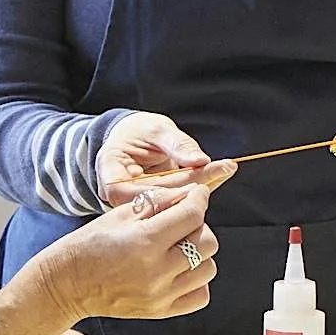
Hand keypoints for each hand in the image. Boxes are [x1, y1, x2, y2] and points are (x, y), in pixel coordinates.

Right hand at [34, 182, 218, 322]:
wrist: (67, 284)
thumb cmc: (90, 245)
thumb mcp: (122, 213)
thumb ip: (161, 202)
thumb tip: (191, 195)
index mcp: (145, 241)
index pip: (193, 215)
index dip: (198, 199)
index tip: (196, 196)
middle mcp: (156, 271)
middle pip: (208, 242)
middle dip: (198, 227)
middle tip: (180, 224)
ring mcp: (160, 295)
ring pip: (208, 268)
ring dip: (199, 254)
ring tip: (177, 249)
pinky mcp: (160, 311)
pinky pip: (200, 295)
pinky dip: (196, 281)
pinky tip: (178, 271)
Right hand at [97, 113, 234, 205]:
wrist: (136, 136)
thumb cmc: (139, 131)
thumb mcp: (155, 129)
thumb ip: (176, 144)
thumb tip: (199, 160)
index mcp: (110, 175)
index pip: (131, 193)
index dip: (163, 191)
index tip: (194, 182)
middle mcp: (120, 195)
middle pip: (156, 199)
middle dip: (192, 186)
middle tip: (222, 168)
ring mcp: (138, 204)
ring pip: (172, 203)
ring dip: (201, 187)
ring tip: (225, 168)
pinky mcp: (157, 204)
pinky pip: (180, 199)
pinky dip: (201, 187)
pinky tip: (220, 173)